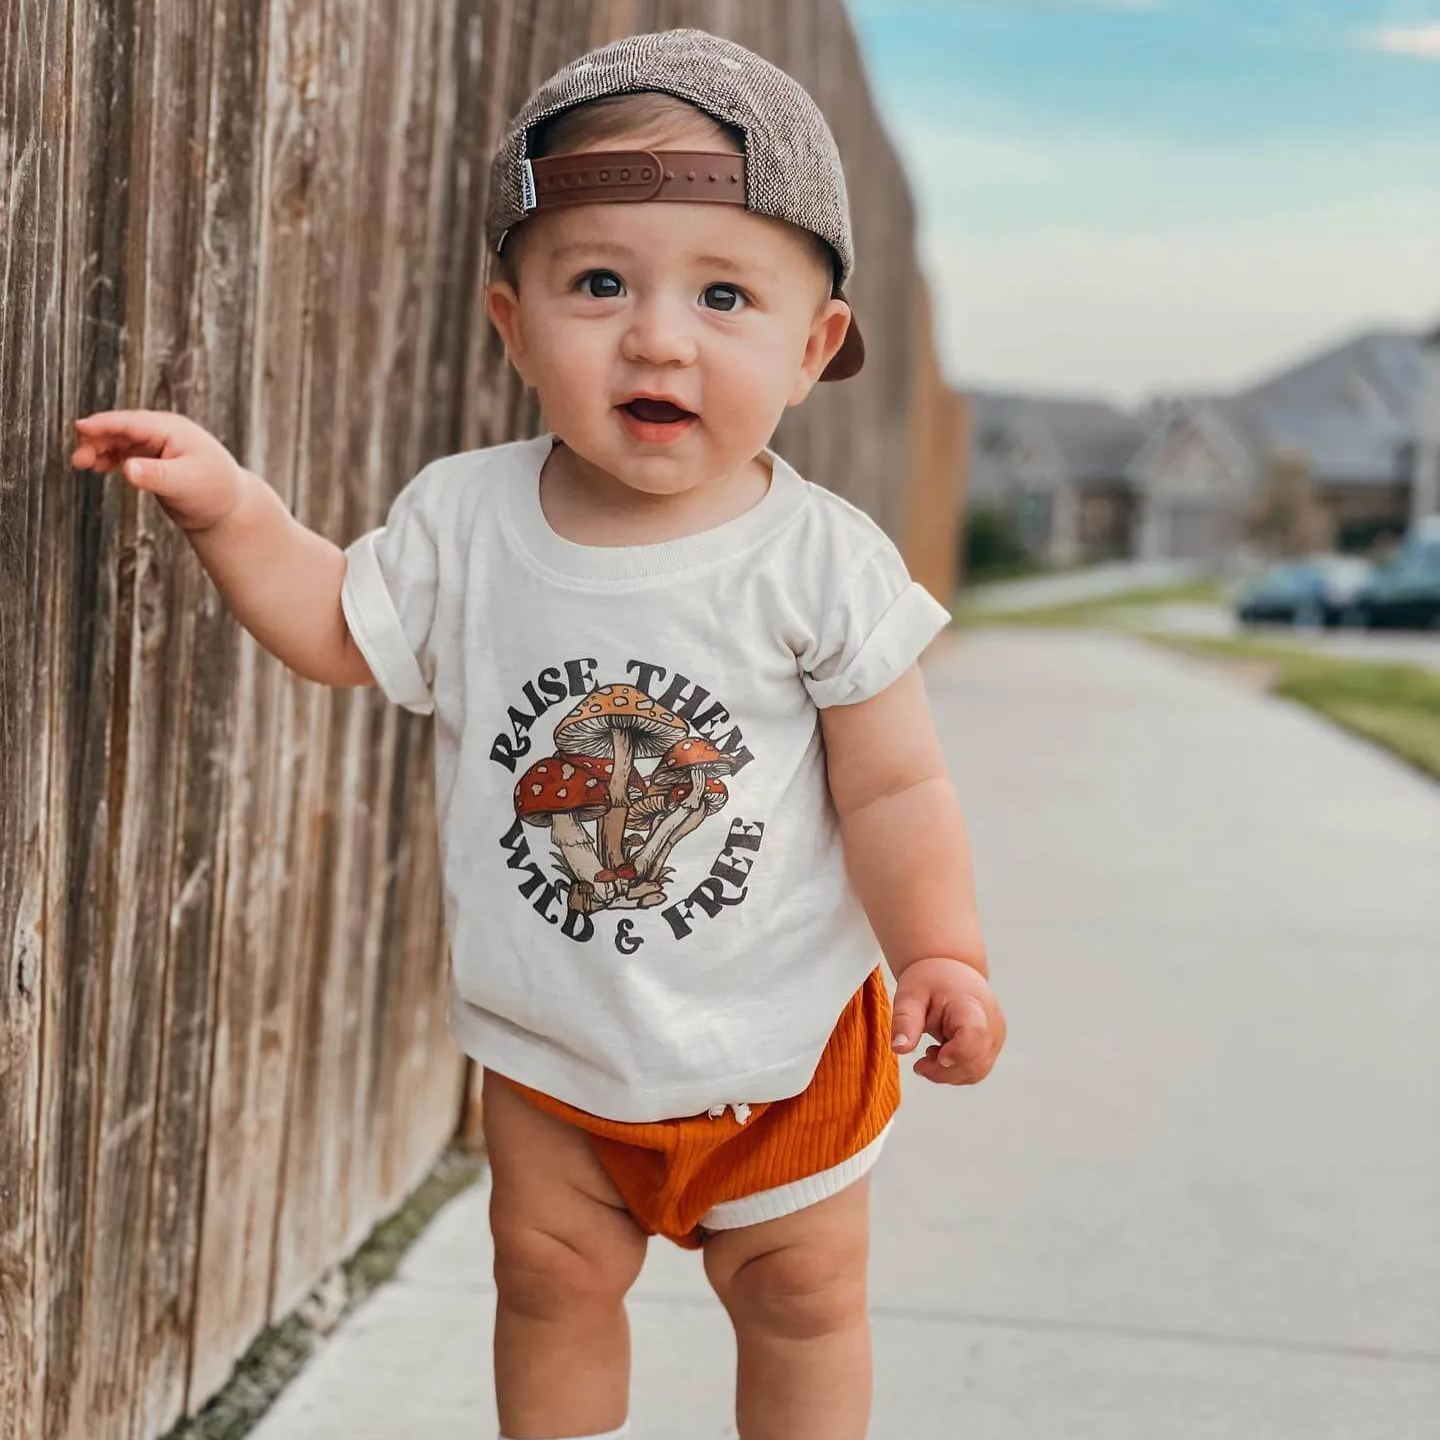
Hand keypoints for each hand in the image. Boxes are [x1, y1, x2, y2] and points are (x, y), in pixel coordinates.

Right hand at [71, 409, 245, 531]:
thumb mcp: (184, 483)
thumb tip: (127, 468)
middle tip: (78, 459)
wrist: (229, 509)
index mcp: (172, 429)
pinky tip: (98, 467)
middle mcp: (163, 432)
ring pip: (120, 441)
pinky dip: (110, 458)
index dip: (103, 424)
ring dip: (100, 449)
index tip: (79, 428)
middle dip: (96, 439)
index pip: (131, 423)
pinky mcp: (155, 460)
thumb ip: (155, 475)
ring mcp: (158, 445)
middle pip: (121, 429)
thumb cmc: (214, 492)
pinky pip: (125, 453)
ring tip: (82, 464)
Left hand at [891, 956, 1004, 1084]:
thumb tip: (899, 1048)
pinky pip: (976, 1070)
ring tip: (931, 1053)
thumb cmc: (931, 980)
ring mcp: (995, 1038)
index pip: (974, 1036)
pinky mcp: (992, 1047)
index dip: (957, 1053)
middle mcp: (991, 1025)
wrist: (950, 972)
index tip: (935, 1056)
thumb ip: (905, 1021)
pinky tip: (942, 1054)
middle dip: (942, 1071)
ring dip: (949, 1073)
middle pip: (974, 1063)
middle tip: (920, 1063)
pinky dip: (956, 1070)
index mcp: (971, 1006)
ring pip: (976, 1072)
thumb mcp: (910, 995)